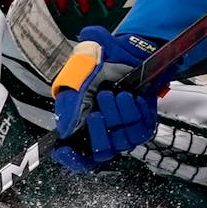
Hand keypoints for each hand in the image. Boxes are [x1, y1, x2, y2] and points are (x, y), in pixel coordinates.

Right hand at [50, 26, 163, 171]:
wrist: (130, 49)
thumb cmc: (102, 60)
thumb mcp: (79, 72)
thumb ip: (69, 101)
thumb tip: (64, 130)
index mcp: (80, 121)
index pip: (76, 156)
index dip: (71, 158)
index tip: (66, 149)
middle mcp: (101, 130)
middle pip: (100, 152)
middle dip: (99, 129)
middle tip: (100, 102)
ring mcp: (122, 129)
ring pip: (121, 141)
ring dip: (119, 116)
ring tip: (118, 94)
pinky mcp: (142, 125)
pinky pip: (140, 131)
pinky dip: (134, 113)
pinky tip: (131, 97)